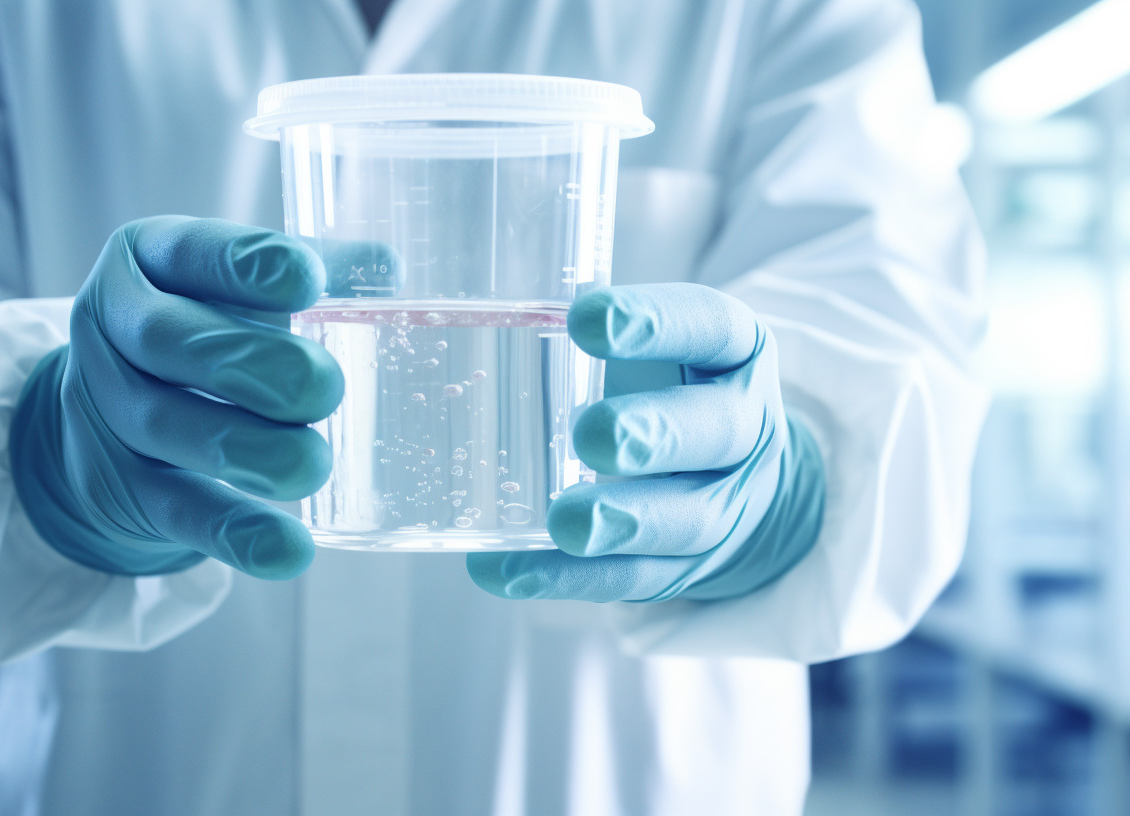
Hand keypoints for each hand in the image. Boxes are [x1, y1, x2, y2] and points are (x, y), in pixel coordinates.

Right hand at [8, 216, 343, 577]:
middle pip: (170, 341)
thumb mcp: (239, 288)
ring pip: (169, 427)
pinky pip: (177, 512)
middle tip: (326, 387)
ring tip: (314, 464)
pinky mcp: (123, 488)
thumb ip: (316, 271)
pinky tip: (289, 550)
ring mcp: (112, 411)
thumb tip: (389, 268)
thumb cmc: (203, 328)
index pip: (190, 252)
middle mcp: (114, 327)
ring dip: (247, 449)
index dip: (244, 266)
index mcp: (150, 260)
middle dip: (251, 363)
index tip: (306, 279)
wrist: (104, 416)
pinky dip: (236, 533)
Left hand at [467, 283, 825, 601]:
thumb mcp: (644, 338)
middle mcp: (739, 425)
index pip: (710, 326)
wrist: (733, 476)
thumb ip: (561, 309)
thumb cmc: (655, 383)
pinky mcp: (687, 565)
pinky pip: (636, 578)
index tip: (583, 318)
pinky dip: (571, 580)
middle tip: (591, 434)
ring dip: (623, 521)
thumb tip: (390, 267)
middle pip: (715, 432)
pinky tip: (508, 571)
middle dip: (654, 434)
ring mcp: (722, 501)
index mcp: (729, 352)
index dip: (657, 322)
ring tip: (565, 523)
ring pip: (686, 517)